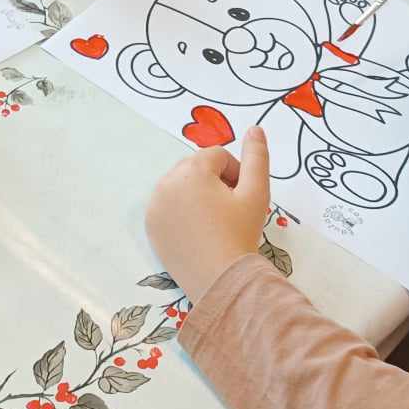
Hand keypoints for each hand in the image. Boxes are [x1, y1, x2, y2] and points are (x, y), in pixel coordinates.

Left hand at [145, 126, 269, 302]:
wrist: (220, 280)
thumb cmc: (240, 234)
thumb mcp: (257, 193)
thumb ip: (257, 157)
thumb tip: (255, 128)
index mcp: (192, 170)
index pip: (217, 155)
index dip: (236, 173)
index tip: (243, 198)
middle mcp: (167, 181)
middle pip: (196, 168)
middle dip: (215, 181)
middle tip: (231, 210)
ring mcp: (155, 204)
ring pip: (181, 185)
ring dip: (198, 194)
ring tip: (215, 221)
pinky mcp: (150, 225)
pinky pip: (168, 206)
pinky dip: (181, 211)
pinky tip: (198, 231)